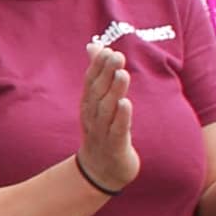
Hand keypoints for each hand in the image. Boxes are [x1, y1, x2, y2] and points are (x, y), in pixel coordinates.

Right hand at [78, 41, 138, 190]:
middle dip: (106, 73)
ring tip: (122, 74)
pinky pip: (117, 130)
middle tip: (117, 55)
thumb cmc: (102, 130)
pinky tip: (127, 104)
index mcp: (89, 104)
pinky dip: (121, 117)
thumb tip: (93, 45)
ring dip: (114, 91)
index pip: (91, 82)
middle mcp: (92, 116)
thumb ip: (97, 73)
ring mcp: (102, 132)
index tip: (107, 50)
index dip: (97, 66)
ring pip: (107, 110)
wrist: (101, 170)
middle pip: (98, 92)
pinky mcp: (115, 146)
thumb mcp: (98, 101)